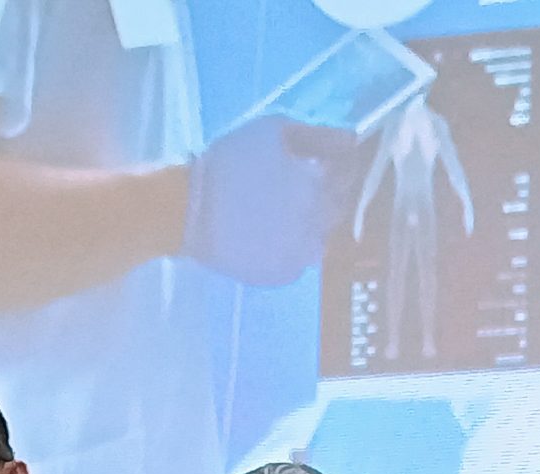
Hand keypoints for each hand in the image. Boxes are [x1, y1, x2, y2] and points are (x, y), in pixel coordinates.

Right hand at [184, 114, 359, 285]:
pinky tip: (269, 233)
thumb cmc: (230, 162)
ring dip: (309, 223)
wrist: (188, 209)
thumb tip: (352, 139)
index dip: (340, 165)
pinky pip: (298, 259)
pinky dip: (291, 246)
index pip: (348, 175)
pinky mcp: (284, 275)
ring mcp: (303, 255)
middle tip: (298, 184)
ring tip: (279, 210)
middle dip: (325, 194)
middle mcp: (319, 226)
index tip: (325, 160)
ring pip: (319, 237)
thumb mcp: (272, 131)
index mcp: (320, 189)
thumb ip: (318, 136)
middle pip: (336, 207)